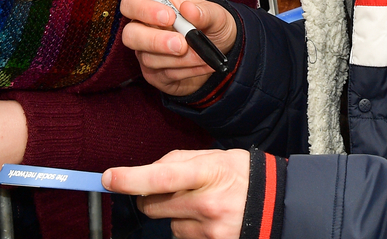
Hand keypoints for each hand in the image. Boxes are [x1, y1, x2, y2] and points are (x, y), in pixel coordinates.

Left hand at [104, 148, 249, 238]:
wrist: (278, 205)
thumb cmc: (244, 176)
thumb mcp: (216, 156)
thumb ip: (178, 160)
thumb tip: (145, 170)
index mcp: (209, 172)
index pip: (161, 177)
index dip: (131, 178)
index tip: (109, 178)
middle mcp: (207, 204)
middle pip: (152, 205)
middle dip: (151, 197)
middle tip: (171, 190)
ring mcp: (209, 230)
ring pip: (166, 224)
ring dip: (174, 215)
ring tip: (202, 205)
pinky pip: (181, 238)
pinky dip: (187, 229)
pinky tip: (207, 220)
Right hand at [120, 0, 236, 97]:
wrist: (220, 52)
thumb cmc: (212, 26)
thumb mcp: (217, 15)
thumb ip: (204, 12)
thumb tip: (189, 9)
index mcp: (154, 5)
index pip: (131, 3)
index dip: (144, 10)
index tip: (169, 16)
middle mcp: (144, 28)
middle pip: (129, 35)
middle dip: (155, 41)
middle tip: (182, 45)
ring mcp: (146, 52)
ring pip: (149, 59)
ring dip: (180, 59)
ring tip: (203, 56)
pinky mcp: (154, 74)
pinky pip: (164, 75)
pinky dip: (187, 71)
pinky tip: (203, 65)